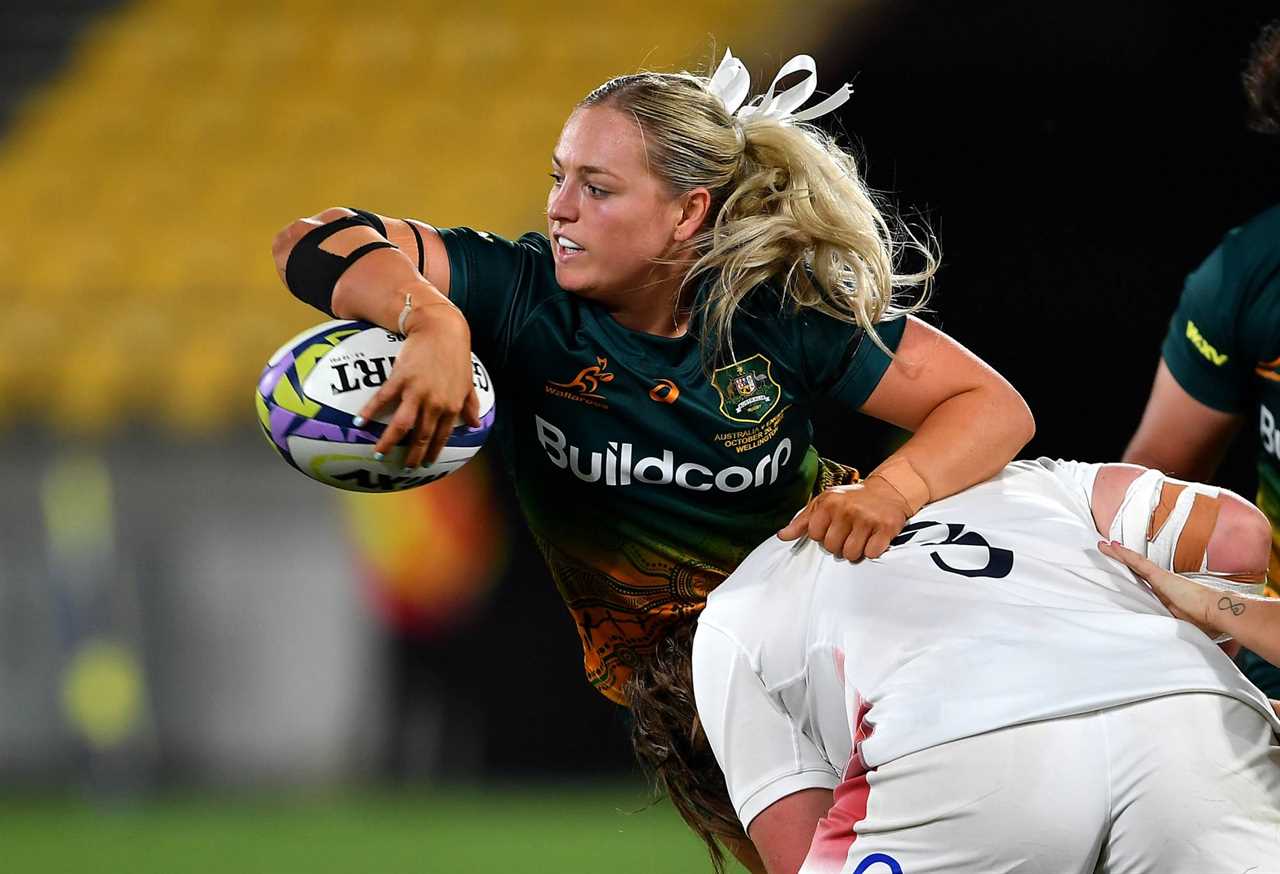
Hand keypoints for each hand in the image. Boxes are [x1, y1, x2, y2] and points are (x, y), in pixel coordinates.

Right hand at [357, 303, 480, 468]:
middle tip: (402, 467)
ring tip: (378, 453)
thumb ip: (471, 405)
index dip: (433, 452)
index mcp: (451, 406)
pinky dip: (370, 411)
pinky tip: (359, 421)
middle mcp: (434, 403)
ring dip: (389, 441)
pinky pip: (383, 399)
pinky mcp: (400, 378)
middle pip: (421, 437)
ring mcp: (417, 392)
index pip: (441, 437)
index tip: (425, 465)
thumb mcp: (468, 382)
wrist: (441, 329)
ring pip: (401, 425)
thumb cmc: (456, 354)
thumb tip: (476, 424)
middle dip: (411, 455)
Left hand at [777, 478, 909, 560]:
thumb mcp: (824, 503)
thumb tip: (782, 536)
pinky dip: (872, 551)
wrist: (889, 490)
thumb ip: (802, 521)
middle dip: (839, 545)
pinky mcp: (886, 528)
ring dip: (855, 551)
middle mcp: (847, 510)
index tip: (832, 527)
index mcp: (829, 503)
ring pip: (850, 554)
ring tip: (860, 537)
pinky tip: (873, 538)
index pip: (814, 535)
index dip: (823, 535)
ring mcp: (867, 519)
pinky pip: (871, 554)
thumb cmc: (852, 499)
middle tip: (848, 533)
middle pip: (832, 547)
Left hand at [1097, 540, 1219, 635]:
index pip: (1147, 584)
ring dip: (1118, 554)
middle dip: (1122, 561)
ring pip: (1134, 562)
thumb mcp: (1183, 627)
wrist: (1219, 613)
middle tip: (1107, 551)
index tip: (1123, 575)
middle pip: (1137, 569)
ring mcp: (1162, 579)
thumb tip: (1163, 637)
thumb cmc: (1208, 622)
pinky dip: (1125, 554)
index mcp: (1169, 595)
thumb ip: (1171, 627)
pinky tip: (1112, 547)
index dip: (1134, 577)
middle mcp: (1164, 584)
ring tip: (1103, 545)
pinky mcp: (1160, 577)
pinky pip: (1138, 562)